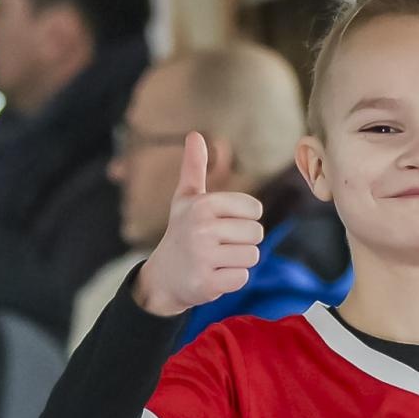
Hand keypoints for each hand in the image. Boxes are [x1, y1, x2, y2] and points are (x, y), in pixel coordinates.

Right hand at [133, 133, 263, 316]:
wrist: (162, 277)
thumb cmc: (180, 232)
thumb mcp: (185, 199)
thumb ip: (194, 168)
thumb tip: (194, 134)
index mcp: (202, 204)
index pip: (253, 209)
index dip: (244, 219)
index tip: (223, 225)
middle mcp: (201, 228)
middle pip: (256, 233)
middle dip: (242, 242)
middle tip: (218, 246)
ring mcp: (203, 257)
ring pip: (252, 256)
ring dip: (238, 261)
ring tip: (216, 260)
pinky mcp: (206, 283)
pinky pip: (242, 278)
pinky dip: (231, 279)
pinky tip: (213, 276)